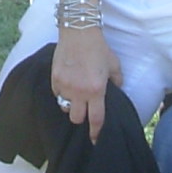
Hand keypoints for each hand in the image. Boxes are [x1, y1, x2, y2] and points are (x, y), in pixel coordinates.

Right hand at [52, 27, 122, 143]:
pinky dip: (62, 92)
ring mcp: (65, 86)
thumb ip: (116, 82)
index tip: (95, 140)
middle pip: (76, 118)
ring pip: (64, 107)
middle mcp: (79, 91)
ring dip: (70, 104)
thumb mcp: (114, 65)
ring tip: (75, 93)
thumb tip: (116, 92)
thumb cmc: (99, 48)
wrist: (79, 32)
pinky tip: (68, 82)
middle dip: (80, 117)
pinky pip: (57, 94)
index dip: (95, 132)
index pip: (96, 119)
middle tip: (84, 108)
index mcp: (96, 90)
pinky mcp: (54, 79)